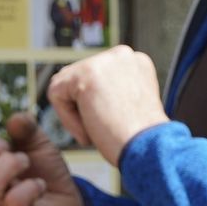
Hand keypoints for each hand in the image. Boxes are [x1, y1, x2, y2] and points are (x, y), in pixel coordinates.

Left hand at [47, 46, 169, 165]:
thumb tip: (80, 95)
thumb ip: (110, 92)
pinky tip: (91, 130)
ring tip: (99, 130)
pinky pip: (56, 94)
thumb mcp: (130, 106)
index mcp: (135, 62)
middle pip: (77, 78)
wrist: (150, 150)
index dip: (96, 105)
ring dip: (76, 114)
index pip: (97, 77)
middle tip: (104, 129)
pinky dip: (68, 119)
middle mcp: (122, 55)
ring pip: (65, 86)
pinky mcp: (85, 74)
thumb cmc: (141, 140)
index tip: (112, 124)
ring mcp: (104, 62)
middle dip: (83, 107)